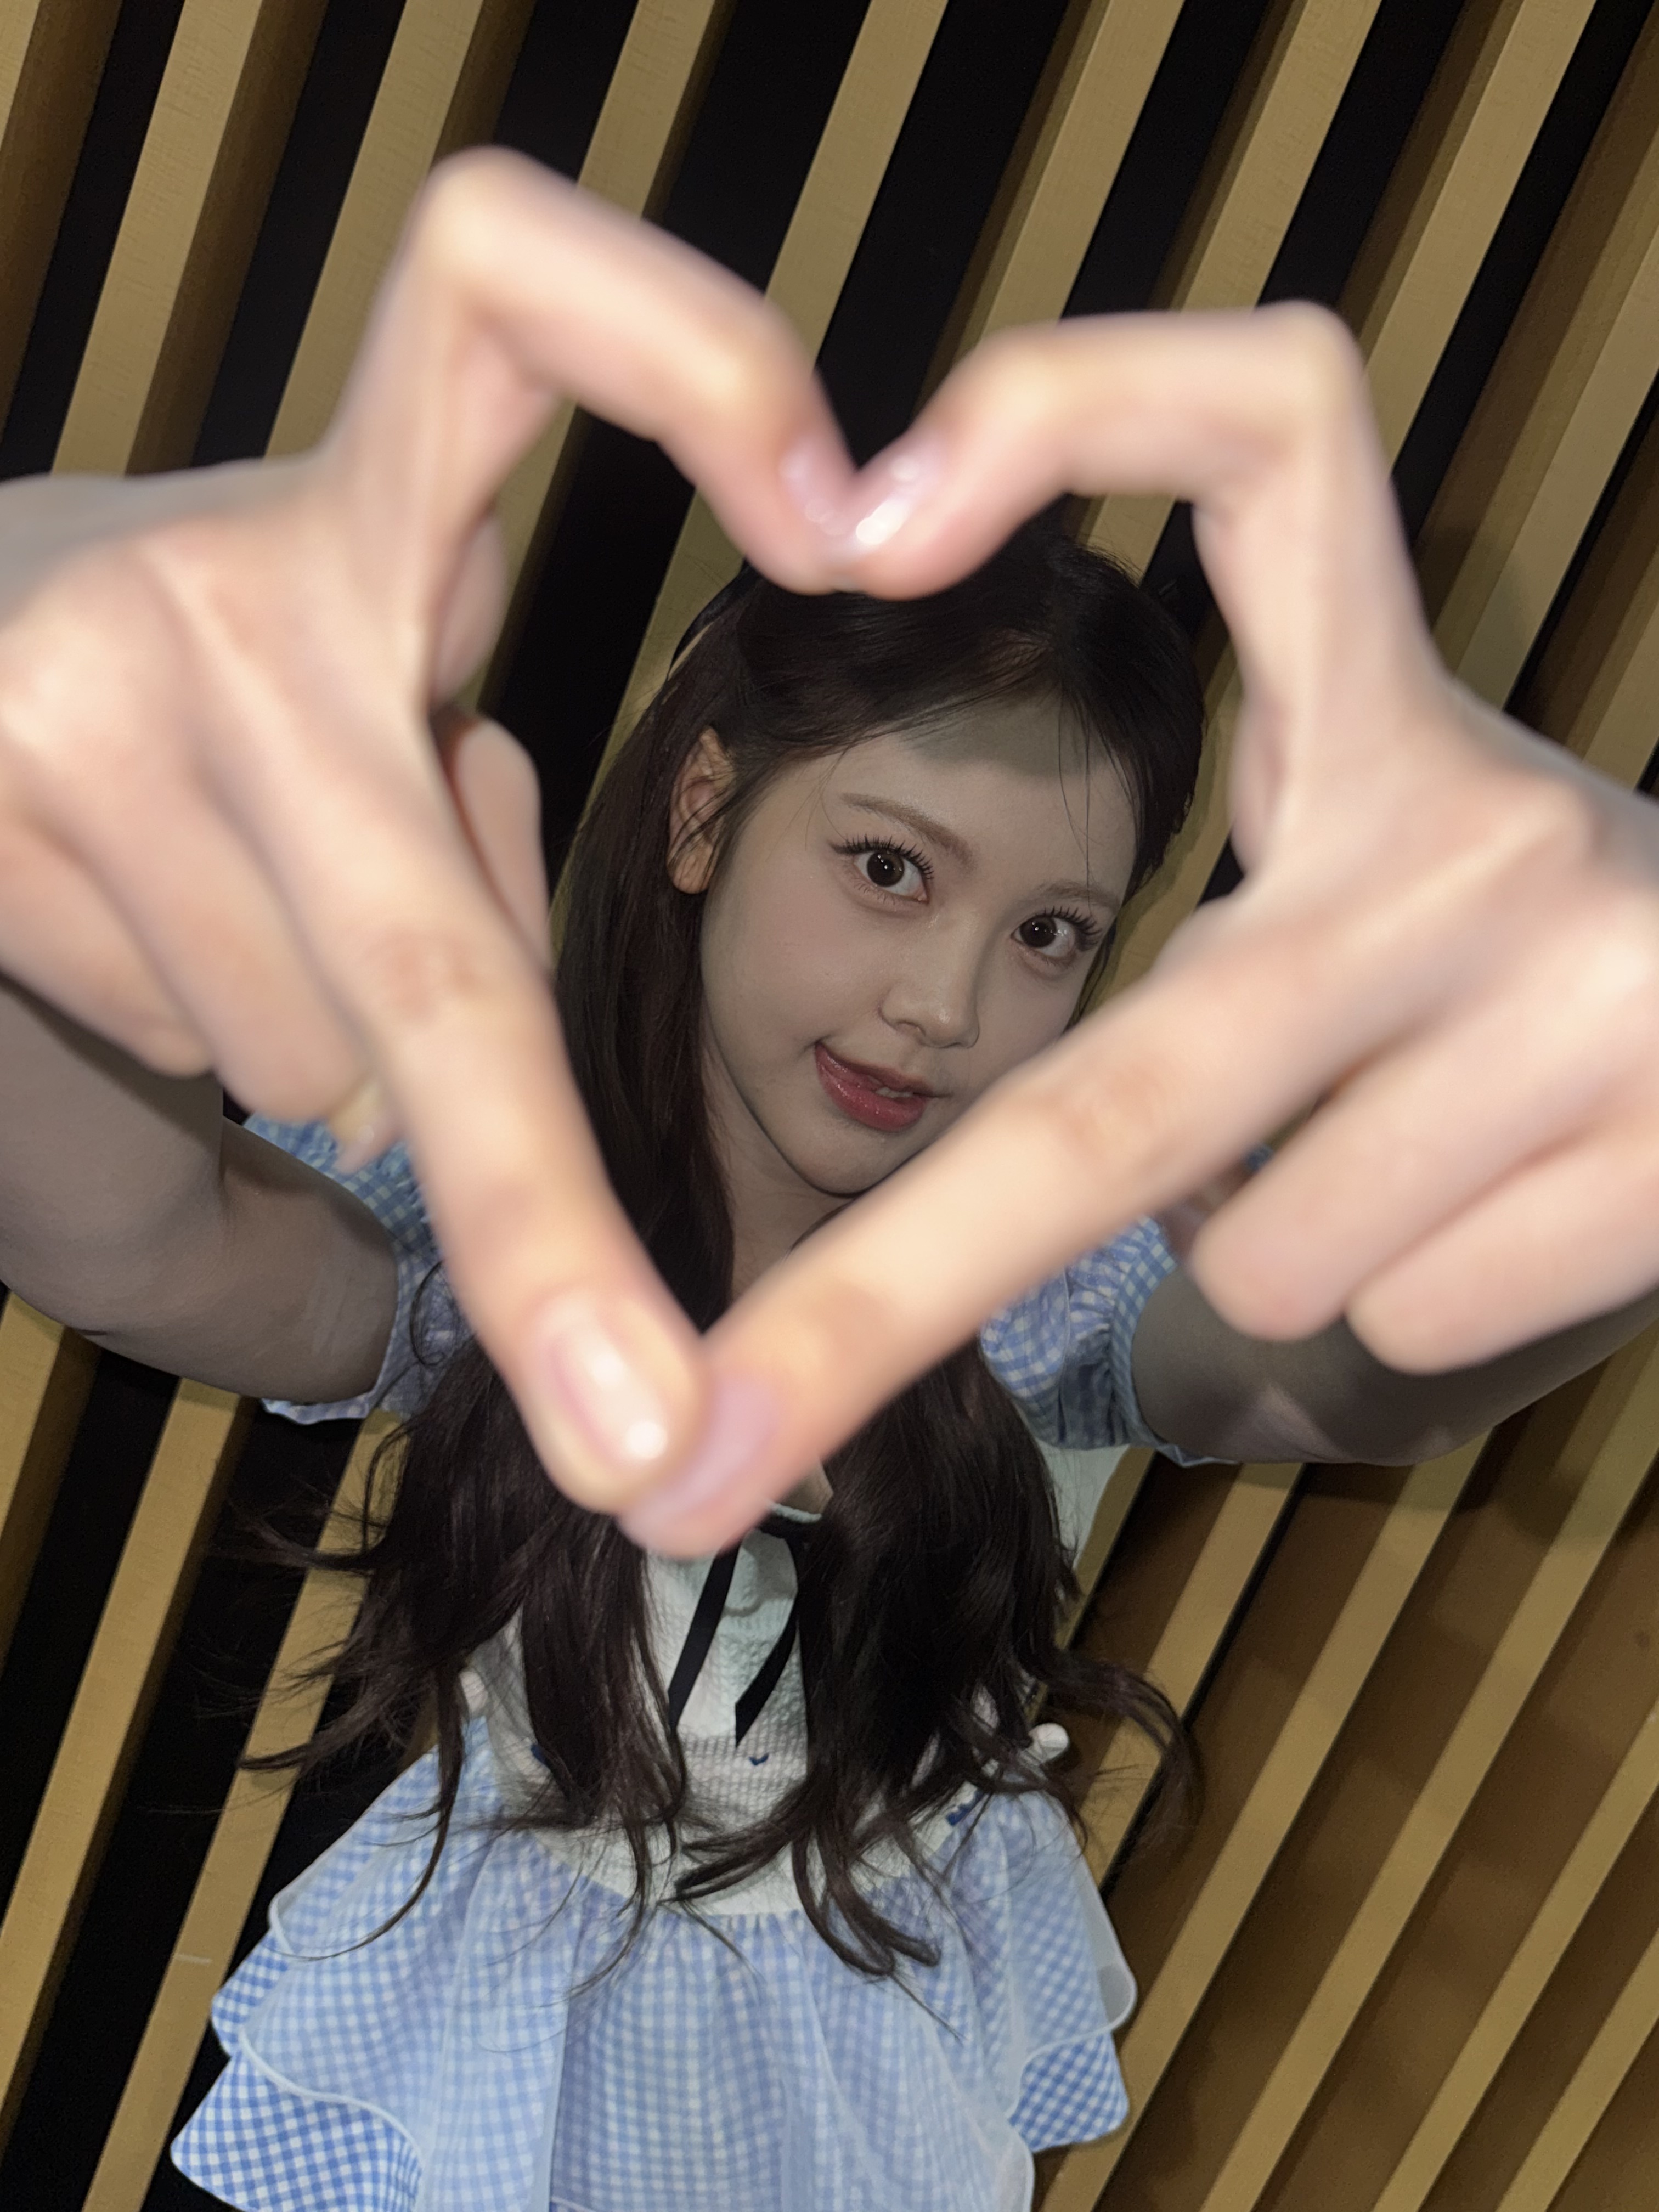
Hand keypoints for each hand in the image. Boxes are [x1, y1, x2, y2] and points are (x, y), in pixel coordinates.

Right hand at [0, 151, 866, 1508]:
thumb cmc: (198, 739)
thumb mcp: (355, 749)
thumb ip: (452, 875)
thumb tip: (424, 1187)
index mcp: (371, 510)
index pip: (504, 290)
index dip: (682, 348)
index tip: (845, 514)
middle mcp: (228, 579)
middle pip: (441, 960)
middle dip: (539, 1226)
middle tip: (641, 1438)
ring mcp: (79, 692)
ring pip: (300, 1043)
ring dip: (297, 1043)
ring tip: (212, 904)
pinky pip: (178, 1042)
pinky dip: (189, 1042)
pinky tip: (128, 931)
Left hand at [626, 310, 1658, 1550]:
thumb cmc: (1506, 971)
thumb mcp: (1371, 881)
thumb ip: (1206, 943)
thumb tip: (1069, 1182)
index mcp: (1387, 719)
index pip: (1265, 442)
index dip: (1074, 411)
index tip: (862, 520)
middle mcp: (1488, 836)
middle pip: (1116, 1097)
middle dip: (881, 1298)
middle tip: (709, 1448)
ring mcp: (1595, 998)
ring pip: (1259, 1253)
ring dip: (1273, 1237)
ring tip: (1405, 1140)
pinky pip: (1387, 1319)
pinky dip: (1392, 1300)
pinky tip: (1484, 1202)